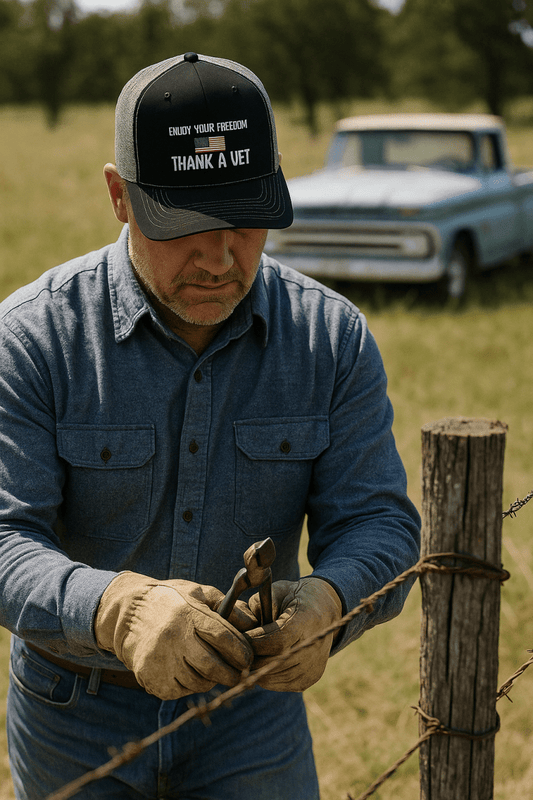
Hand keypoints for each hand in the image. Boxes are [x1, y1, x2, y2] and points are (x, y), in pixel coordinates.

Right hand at [95, 572, 255, 699]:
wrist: (128, 614)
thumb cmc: (172, 601)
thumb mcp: (199, 592)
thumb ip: (227, 606)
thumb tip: (251, 624)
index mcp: (189, 615)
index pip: (224, 639)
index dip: (241, 652)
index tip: (248, 657)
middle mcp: (173, 638)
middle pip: (214, 667)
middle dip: (232, 673)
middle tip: (238, 672)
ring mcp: (161, 661)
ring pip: (199, 683)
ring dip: (211, 679)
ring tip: (211, 668)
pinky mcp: (152, 679)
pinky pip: (181, 691)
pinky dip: (191, 685)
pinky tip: (189, 671)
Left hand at [245, 577, 342, 691]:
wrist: (325, 608)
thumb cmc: (294, 597)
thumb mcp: (276, 592)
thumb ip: (255, 608)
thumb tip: (234, 627)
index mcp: (307, 621)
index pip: (276, 641)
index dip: (252, 642)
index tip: (236, 636)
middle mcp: (314, 648)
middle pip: (272, 663)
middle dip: (248, 657)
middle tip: (234, 649)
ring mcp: (313, 667)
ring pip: (271, 678)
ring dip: (255, 669)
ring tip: (247, 653)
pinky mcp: (310, 679)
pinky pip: (278, 684)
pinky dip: (266, 674)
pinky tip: (263, 660)